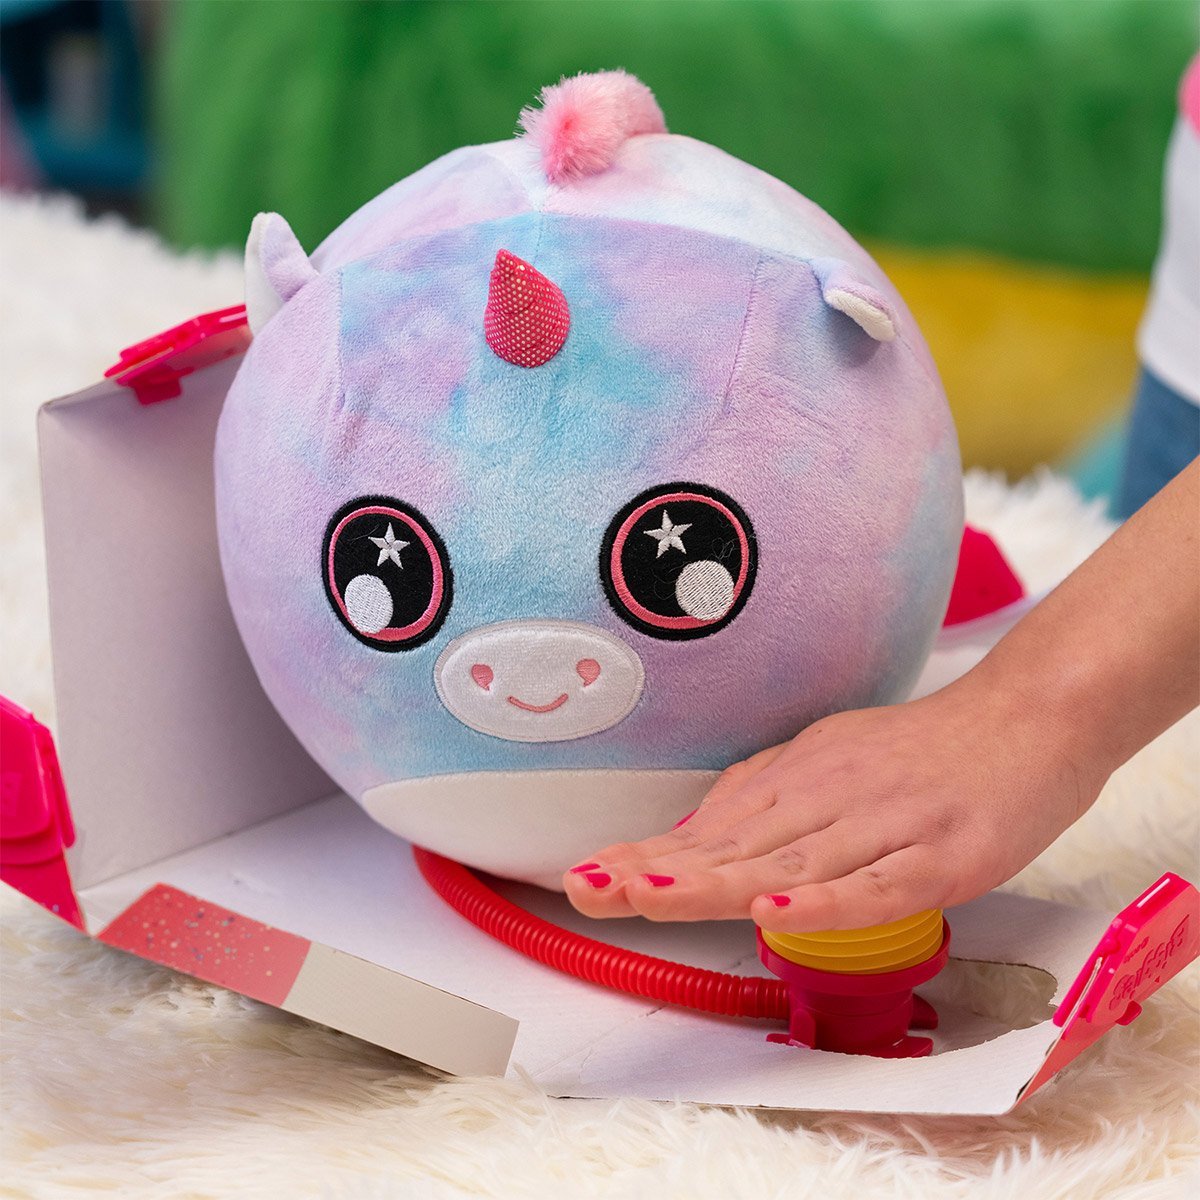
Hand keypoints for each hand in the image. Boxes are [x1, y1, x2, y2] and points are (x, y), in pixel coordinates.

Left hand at [562, 664, 1102, 931]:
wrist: (1029, 716)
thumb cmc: (927, 751)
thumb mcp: (834, 760)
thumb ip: (772, 795)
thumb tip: (704, 828)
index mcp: (800, 779)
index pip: (711, 827)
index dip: (647, 853)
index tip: (585, 873)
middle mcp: (831, 798)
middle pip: (735, 845)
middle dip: (654, 870)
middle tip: (586, 886)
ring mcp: (885, 824)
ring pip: (789, 862)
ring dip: (713, 882)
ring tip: (644, 896)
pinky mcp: (943, 853)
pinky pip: (878, 885)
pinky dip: (825, 901)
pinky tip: (776, 913)